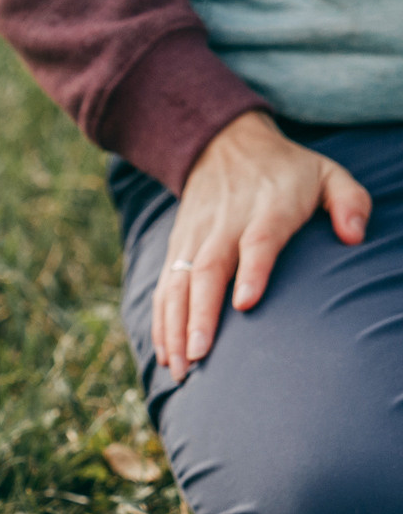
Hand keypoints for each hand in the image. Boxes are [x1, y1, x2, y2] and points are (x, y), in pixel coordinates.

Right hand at [155, 111, 370, 381]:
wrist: (225, 146)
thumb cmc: (286, 171)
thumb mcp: (328, 173)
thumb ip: (349, 201)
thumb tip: (354, 237)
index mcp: (266, 210)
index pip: (257, 242)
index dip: (250, 272)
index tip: (245, 304)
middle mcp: (223, 226)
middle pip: (206, 272)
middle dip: (199, 316)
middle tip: (200, 356)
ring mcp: (194, 240)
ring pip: (177, 286)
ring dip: (174, 328)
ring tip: (180, 368)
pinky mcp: (176, 250)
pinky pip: (163, 290)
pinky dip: (160, 323)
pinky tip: (167, 354)